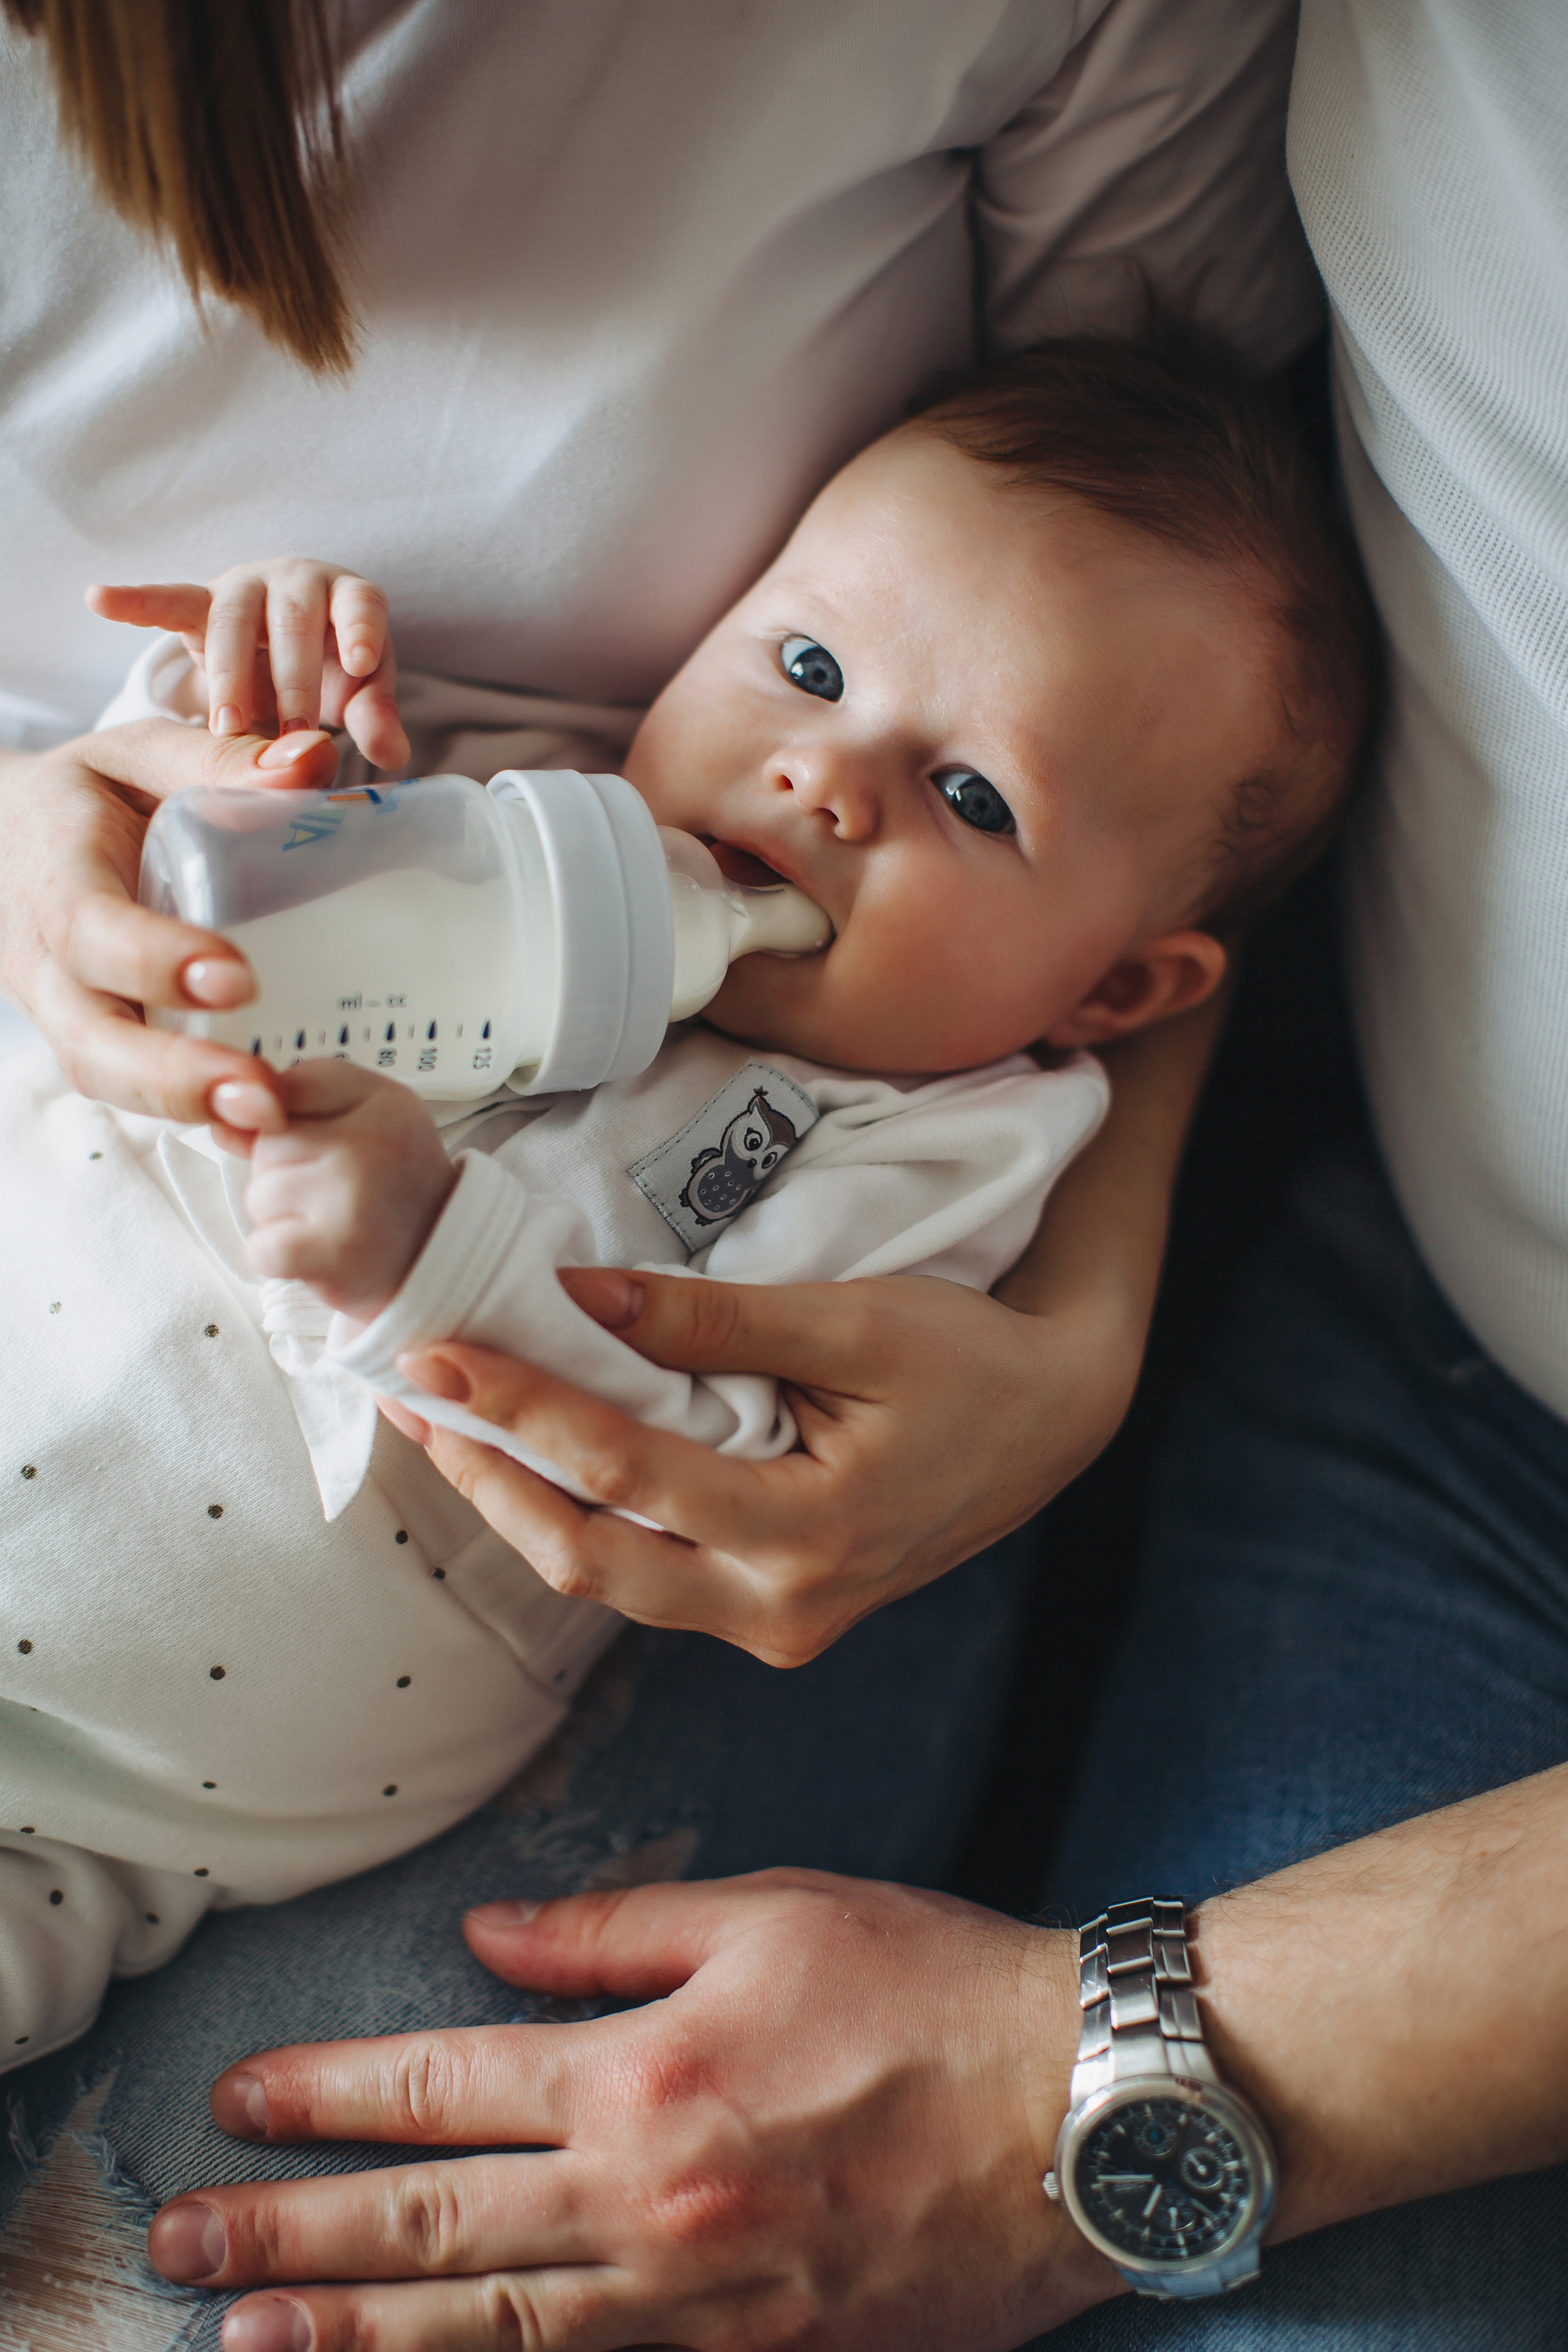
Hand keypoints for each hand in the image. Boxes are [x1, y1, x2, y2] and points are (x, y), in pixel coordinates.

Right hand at [0, 718, 339, 1121]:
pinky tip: (262, 1124)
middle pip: (91, 1037)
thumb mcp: (139, 754)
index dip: (154, 960)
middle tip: (259, 1095)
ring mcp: (66, 1010)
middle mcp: (49, 959)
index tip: (236, 978)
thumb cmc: (90, 797)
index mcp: (56, 873)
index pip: (91, 927)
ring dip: (183, 1109)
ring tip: (267, 1123)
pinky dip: (189, 1112)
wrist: (14, 840)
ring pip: (105, 1076)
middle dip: (171, 1075)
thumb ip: (218, 757)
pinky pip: (131, 1087)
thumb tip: (313, 761)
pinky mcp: (98, 1039)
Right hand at [87, 558, 409, 770]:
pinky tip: (100, 599)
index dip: (360, 629)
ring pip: (233, 620)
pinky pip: (168, 600)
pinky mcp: (201, 604)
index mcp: (346, 597)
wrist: (288, 651)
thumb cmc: (334, 671)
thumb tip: (395, 755)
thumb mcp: (358, 695)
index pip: (360, 603)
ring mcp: (245, 588)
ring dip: (230, 674)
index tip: (360, 663)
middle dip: (291, 680)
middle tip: (290, 735)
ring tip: (228, 727)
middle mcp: (296, 581)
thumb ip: (376, 718)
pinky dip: (135, 601)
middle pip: (292, 620)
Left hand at [146, 1870, 1116, 2349]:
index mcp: (647, 2072)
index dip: (329, 2095)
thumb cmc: (928, 1990)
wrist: (1079, 2110)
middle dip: (296, 2233)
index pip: (444, 2087)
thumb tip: (487, 1939)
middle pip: (436, 2224)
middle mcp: (650, 2199)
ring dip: (362, 2334)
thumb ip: (614, 1932)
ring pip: (493, 2331)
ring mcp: (698, 2303)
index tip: (241, 2098)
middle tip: (184, 2242)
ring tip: (250, 2341)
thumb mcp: (770, 1913)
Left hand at [226, 1060, 457, 1319]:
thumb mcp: (365, 1115)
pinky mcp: (332, 1254)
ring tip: (331, 1223)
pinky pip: (260, 1248)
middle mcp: (373, 1144)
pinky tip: (319, 1255)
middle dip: (285, 1172)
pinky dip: (279, 1258)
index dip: (292, 1123)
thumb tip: (222, 1117)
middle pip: (268, 1146)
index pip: (287, 1090)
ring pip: (259, 1195)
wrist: (438, 1262)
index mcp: (385, 1101)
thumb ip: (295, 1100)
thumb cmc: (393, 1183)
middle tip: (337, 1193)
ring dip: (282, 1217)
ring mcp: (352, 1200)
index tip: (329, 1145)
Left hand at [377, 1257, 1140, 1666]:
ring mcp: (776, 1629)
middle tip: (410, 1396)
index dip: (521, 1410)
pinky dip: (581, 1517)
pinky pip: (650, 1577)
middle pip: (591, 1559)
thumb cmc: (968, 1359)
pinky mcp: (771, 1617)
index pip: (626, 1474)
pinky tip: (531, 1459)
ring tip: (446, 1422)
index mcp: (810, 1538)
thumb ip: (711, 1319)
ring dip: (519, 1503)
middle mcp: (782, 1612)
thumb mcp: (852, 1322)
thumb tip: (577, 1296)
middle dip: (487, 1478)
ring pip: (609, 1580)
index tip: (438, 1351)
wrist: (1056, 1420)